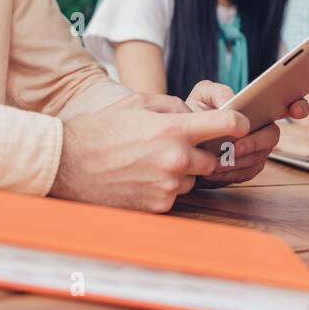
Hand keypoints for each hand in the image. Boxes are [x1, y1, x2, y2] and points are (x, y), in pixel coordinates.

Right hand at [49, 92, 248, 212]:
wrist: (67, 165)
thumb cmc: (100, 130)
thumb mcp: (136, 103)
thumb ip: (172, 106)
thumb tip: (193, 115)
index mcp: (174, 130)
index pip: (226, 125)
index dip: (238, 123)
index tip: (241, 124)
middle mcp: (176, 160)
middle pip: (211, 159)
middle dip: (198, 153)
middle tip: (172, 146)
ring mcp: (168, 186)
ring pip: (192, 179)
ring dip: (180, 172)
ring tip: (148, 162)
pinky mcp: (158, 206)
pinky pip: (174, 195)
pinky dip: (164, 188)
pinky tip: (140, 178)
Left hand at [184, 81, 307, 186]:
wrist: (183, 138)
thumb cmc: (198, 112)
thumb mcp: (204, 94)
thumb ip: (218, 91)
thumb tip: (231, 103)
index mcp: (259, 107)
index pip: (289, 104)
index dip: (299, 106)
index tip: (296, 110)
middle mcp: (264, 129)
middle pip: (273, 136)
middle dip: (255, 142)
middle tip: (236, 147)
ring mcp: (258, 150)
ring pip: (259, 158)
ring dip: (237, 161)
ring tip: (216, 161)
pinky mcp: (247, 169)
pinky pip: (246, 173)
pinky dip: (229, 173)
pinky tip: (213, 171)